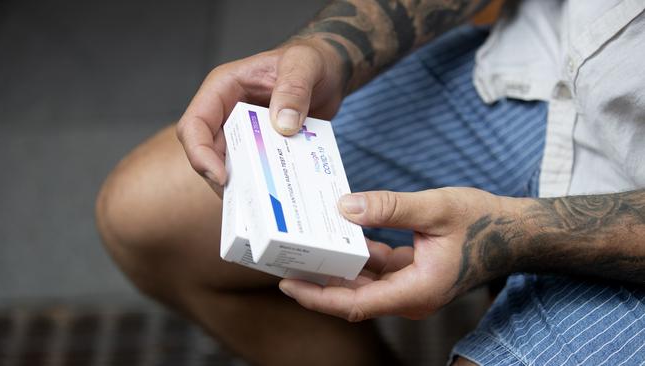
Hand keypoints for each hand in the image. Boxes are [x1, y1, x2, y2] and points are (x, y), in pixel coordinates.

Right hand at [176, 38, 346, 194]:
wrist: (329, 72)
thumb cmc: (311, 60)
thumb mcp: (305, 65)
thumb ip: (294, 89)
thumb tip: (283, 125)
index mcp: (224, 88)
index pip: (195, 124)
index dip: (200, 154)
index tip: (222, 176)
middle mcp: (226, 112)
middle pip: (206, 153)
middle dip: (221, 178)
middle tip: (249, 199)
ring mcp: (242, 132)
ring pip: (229, 166)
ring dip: (243, 185)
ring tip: (264, 203)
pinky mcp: (260, 147)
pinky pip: (254, 170)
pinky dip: (263, 183)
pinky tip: (279, 196)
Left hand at [279, 187, 523, 320]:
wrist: (512, 231)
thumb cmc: (482, 221)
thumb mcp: (435, 208)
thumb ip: (390, 208)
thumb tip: (345, 208)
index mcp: (417, 290)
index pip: (356, 304)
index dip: (319, 297)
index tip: (288, 283)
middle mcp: (409, 296)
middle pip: (352, 298)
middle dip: (317, 283)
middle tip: (283, 262)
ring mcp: (409, 287)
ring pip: (362, 284)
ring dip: (334, 268)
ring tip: (303, 246)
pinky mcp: (409, 274)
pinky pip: (374, 270)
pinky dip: (356, 255)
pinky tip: (339, 232)